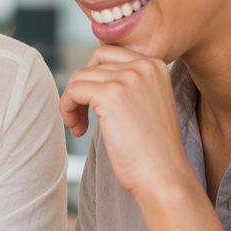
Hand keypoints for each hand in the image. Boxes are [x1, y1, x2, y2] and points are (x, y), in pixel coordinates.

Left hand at [60, 45, 191, 197]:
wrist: (164, 176)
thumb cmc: (152, 150)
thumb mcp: (146, 103)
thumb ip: (126, 84)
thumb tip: (88, 75)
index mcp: (156, 64)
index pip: (108, 54)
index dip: (93, 79)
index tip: (93, 105)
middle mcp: (144, 65)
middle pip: (92, 64)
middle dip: (81, 89)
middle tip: (81, 117)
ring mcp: (128, 78)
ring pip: (79, 77)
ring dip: (71, 102)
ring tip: (78, 126)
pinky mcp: (111, 95)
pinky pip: (73, 91)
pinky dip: (67, 109)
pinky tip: (77, 129)